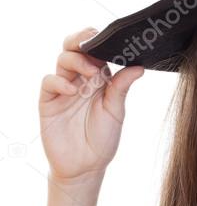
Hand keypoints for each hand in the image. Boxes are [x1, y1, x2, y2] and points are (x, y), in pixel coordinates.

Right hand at [39, 26, 144, 183]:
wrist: (85, 168)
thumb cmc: (102, 140)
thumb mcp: (116, 113)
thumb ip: (121, 88)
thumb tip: (138, 66)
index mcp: (98, 80)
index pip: (95, 52)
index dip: (99, 42)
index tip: (109, 38)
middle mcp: (79, 80)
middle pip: (74, 49)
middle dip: (81, 40)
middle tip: (91, 41)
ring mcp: (63, 88)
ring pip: (62, 60)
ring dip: (76, 61)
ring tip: (91, 74)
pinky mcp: (49, 101)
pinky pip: (49, 81)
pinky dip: (60, 82)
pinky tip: (72, 91)